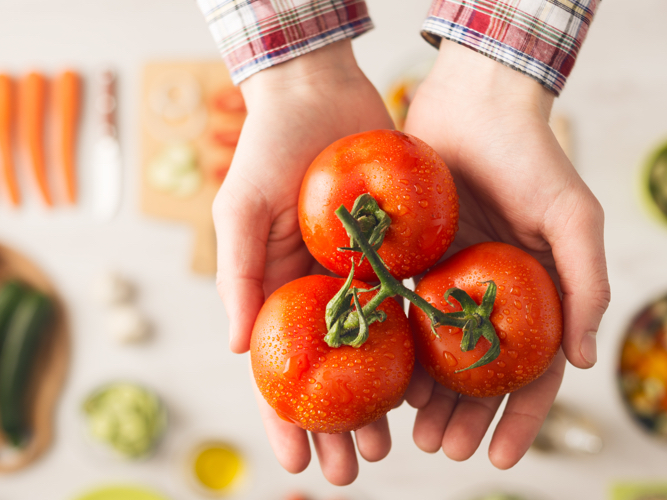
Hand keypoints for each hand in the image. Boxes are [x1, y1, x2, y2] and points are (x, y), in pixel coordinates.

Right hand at [212, 40, 394, 484]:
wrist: (319, 93)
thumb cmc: (267, 149)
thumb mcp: (240, 210)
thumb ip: (238, 276)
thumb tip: (240, 350)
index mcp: (277, 291)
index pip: (277, 370)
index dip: (284, 420)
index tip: (297, 462)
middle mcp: (317, 293)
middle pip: (329, 375)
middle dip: (338, 426)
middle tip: (355, 469)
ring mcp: (357, 278)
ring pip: (372, 354)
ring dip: (380, 402)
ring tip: (394, 443)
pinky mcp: (394, 255)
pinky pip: (408, 307)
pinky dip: (415, 348)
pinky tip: (429, 384)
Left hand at [402, 41, 610, 467]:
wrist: (472, 102)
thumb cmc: (532, 156)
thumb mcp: (574, 217)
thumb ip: (587, 284)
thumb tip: (586, 362)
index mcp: (536, 295)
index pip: (533, 372)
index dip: (519, 419)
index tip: (496, 457)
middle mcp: (492, 296)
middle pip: (479, 374)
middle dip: (464, 417)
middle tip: (441, 448)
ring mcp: (449, 282)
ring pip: (436, 355)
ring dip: (426, 396)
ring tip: (409, 431)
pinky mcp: (410, 261)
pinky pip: (399, 315)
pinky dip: (393, 349)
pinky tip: (380, 378)